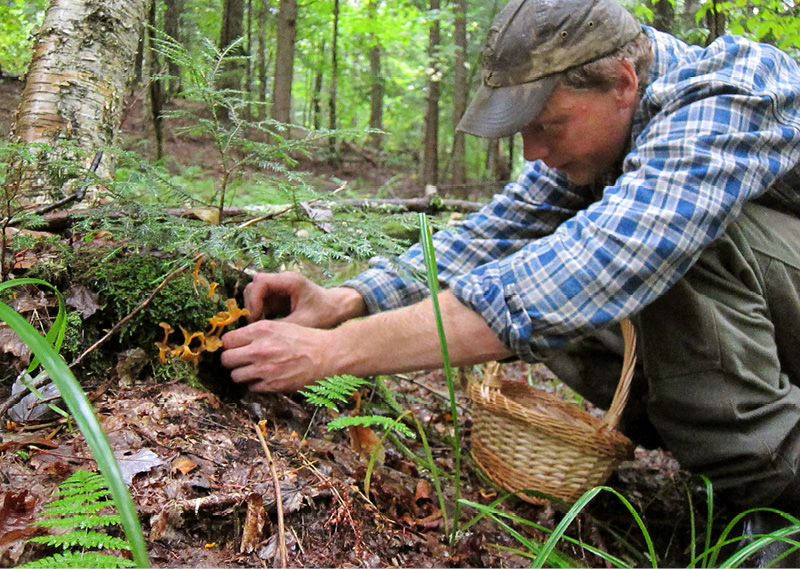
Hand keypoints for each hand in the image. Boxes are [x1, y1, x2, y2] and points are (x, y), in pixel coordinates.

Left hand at [221, 319, 330, 391]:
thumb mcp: (279, 326)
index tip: (235, 347)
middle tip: (240, 360)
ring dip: (242, 374)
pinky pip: (251, 387)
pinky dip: (255, 384)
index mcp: (261, 330)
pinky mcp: (273, 384)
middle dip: (231, 360)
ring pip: (235, 376)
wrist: (327, 355)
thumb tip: (236, 341)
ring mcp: (265, 368)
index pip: (226, 340)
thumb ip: (257, 332)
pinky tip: (265, 377)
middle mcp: (260, 349)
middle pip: (226, 359)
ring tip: (253, 370)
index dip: (230, 344)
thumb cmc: (305, 339)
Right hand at [243, 272, 365, 328]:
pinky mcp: (279, 295)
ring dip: (254, 308)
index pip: (261, 281)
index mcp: (290, 281)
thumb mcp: (303, 323)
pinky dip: (259, 311)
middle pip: (254, 285)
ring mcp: (280, 286)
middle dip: (252, 304)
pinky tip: (265, 323)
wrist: (337, 309)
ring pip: (255, 292)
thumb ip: (281, 326)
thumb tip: (258, 333)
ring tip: (261, 324)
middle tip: (256, 323)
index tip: (256, 317)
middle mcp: (283, 279)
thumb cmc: (324, 314)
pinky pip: (261, 300)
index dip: (254, 299)